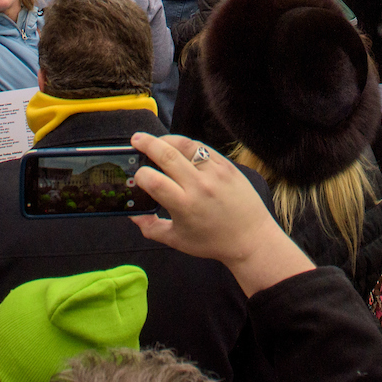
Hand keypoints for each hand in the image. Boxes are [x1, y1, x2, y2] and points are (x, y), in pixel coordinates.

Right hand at [128, 130, 312, 296]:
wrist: (250, 237)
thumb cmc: (211, 241)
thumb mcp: (176, 240)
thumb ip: (150, 227)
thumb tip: (132, 213)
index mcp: (184, 205)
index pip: (153, 181)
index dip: (140, 175)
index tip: (138, 176)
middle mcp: (198, 185)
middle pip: (167, 155)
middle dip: (147, 144)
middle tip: (136, 139)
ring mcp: (214, 172)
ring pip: (186, 145)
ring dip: (167, 139)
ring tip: (156, 141)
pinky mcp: (227, 165)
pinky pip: (203, 148)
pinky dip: (187, 144)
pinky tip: (179, 146)